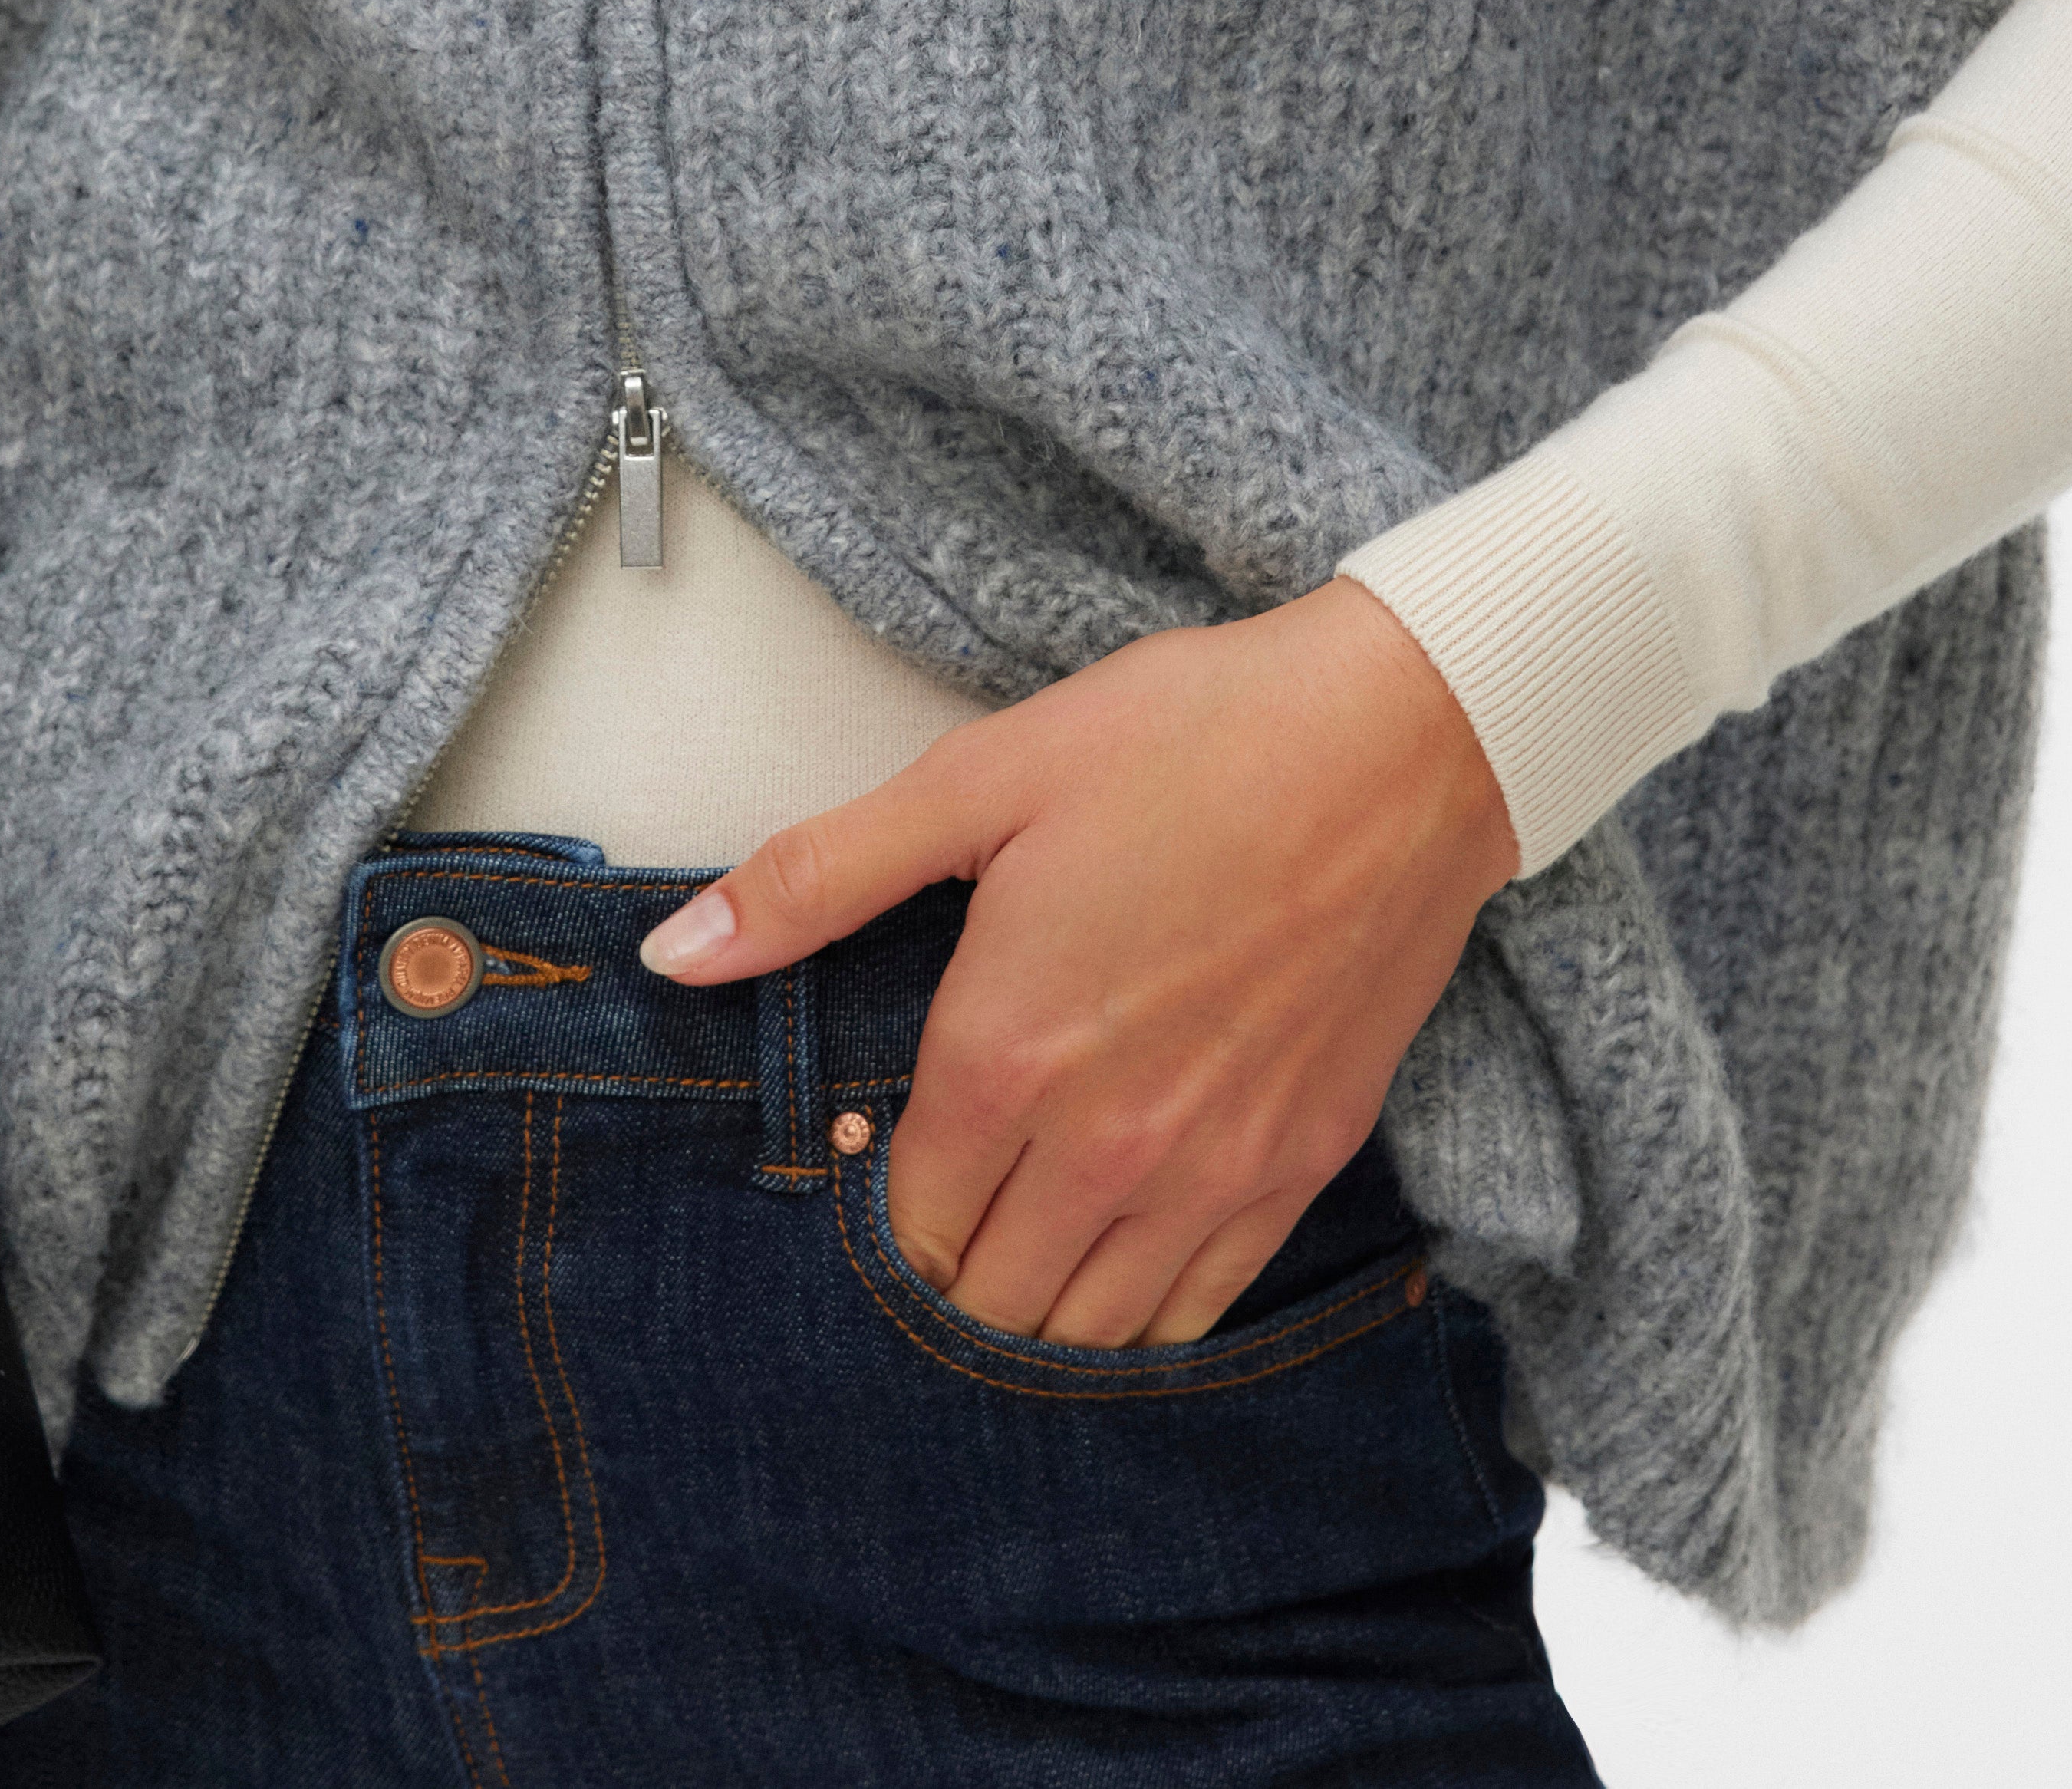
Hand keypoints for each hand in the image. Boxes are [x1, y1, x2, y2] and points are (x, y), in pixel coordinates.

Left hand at [639, 576, 1515, 1347]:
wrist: (1396, 740)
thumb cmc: (1187, 740)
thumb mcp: (979, 779)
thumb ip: (818, 877)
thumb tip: (675, 953)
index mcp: (1010, 1054)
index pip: (907, 1225)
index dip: (875, 1209)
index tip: (874, 1166)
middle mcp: (1110, 1144)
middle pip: (990, 1301)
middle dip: (945, 1280)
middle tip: (935, 1214)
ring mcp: (1215, 1170)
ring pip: (1093, 1331)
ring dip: (1037, 1313)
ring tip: (1012, 1247)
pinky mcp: (1302, 1165)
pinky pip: (1200, 1313)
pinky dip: (1143, 1316)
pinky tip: (1115, 1265)